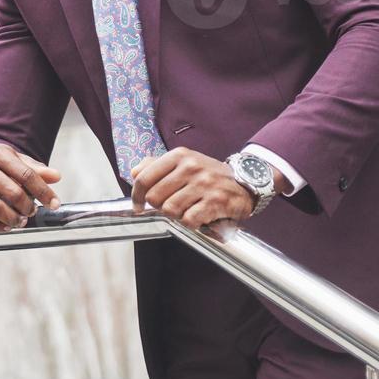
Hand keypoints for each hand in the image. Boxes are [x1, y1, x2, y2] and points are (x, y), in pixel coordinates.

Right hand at [0, 142, 61, 232]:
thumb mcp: (11, 158)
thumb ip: (33, 169)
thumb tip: (57, 177)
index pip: (26, 175)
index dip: (43, 191)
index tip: (54, 204)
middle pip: (13, 192)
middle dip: (28, 207)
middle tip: (33, 211)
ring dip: (13, 219)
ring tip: (21, 221)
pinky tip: (5, 226)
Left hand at [130, 146, 255, 227]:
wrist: (244, 182)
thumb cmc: (208, 175)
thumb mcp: (184, 162)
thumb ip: (156, 165)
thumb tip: (134, 173)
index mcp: (179, 156)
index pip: (144, 178)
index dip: (136, 196)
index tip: (138, 205)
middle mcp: (191, 167)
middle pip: (155, 197)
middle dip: (159, 207)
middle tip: (169, 206)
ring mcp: (203, 184)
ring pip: (170, 210)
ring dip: (176, 215)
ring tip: (186, 209)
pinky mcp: (215, 201)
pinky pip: (188, 220)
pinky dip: (190, 223)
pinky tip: (198, 215)